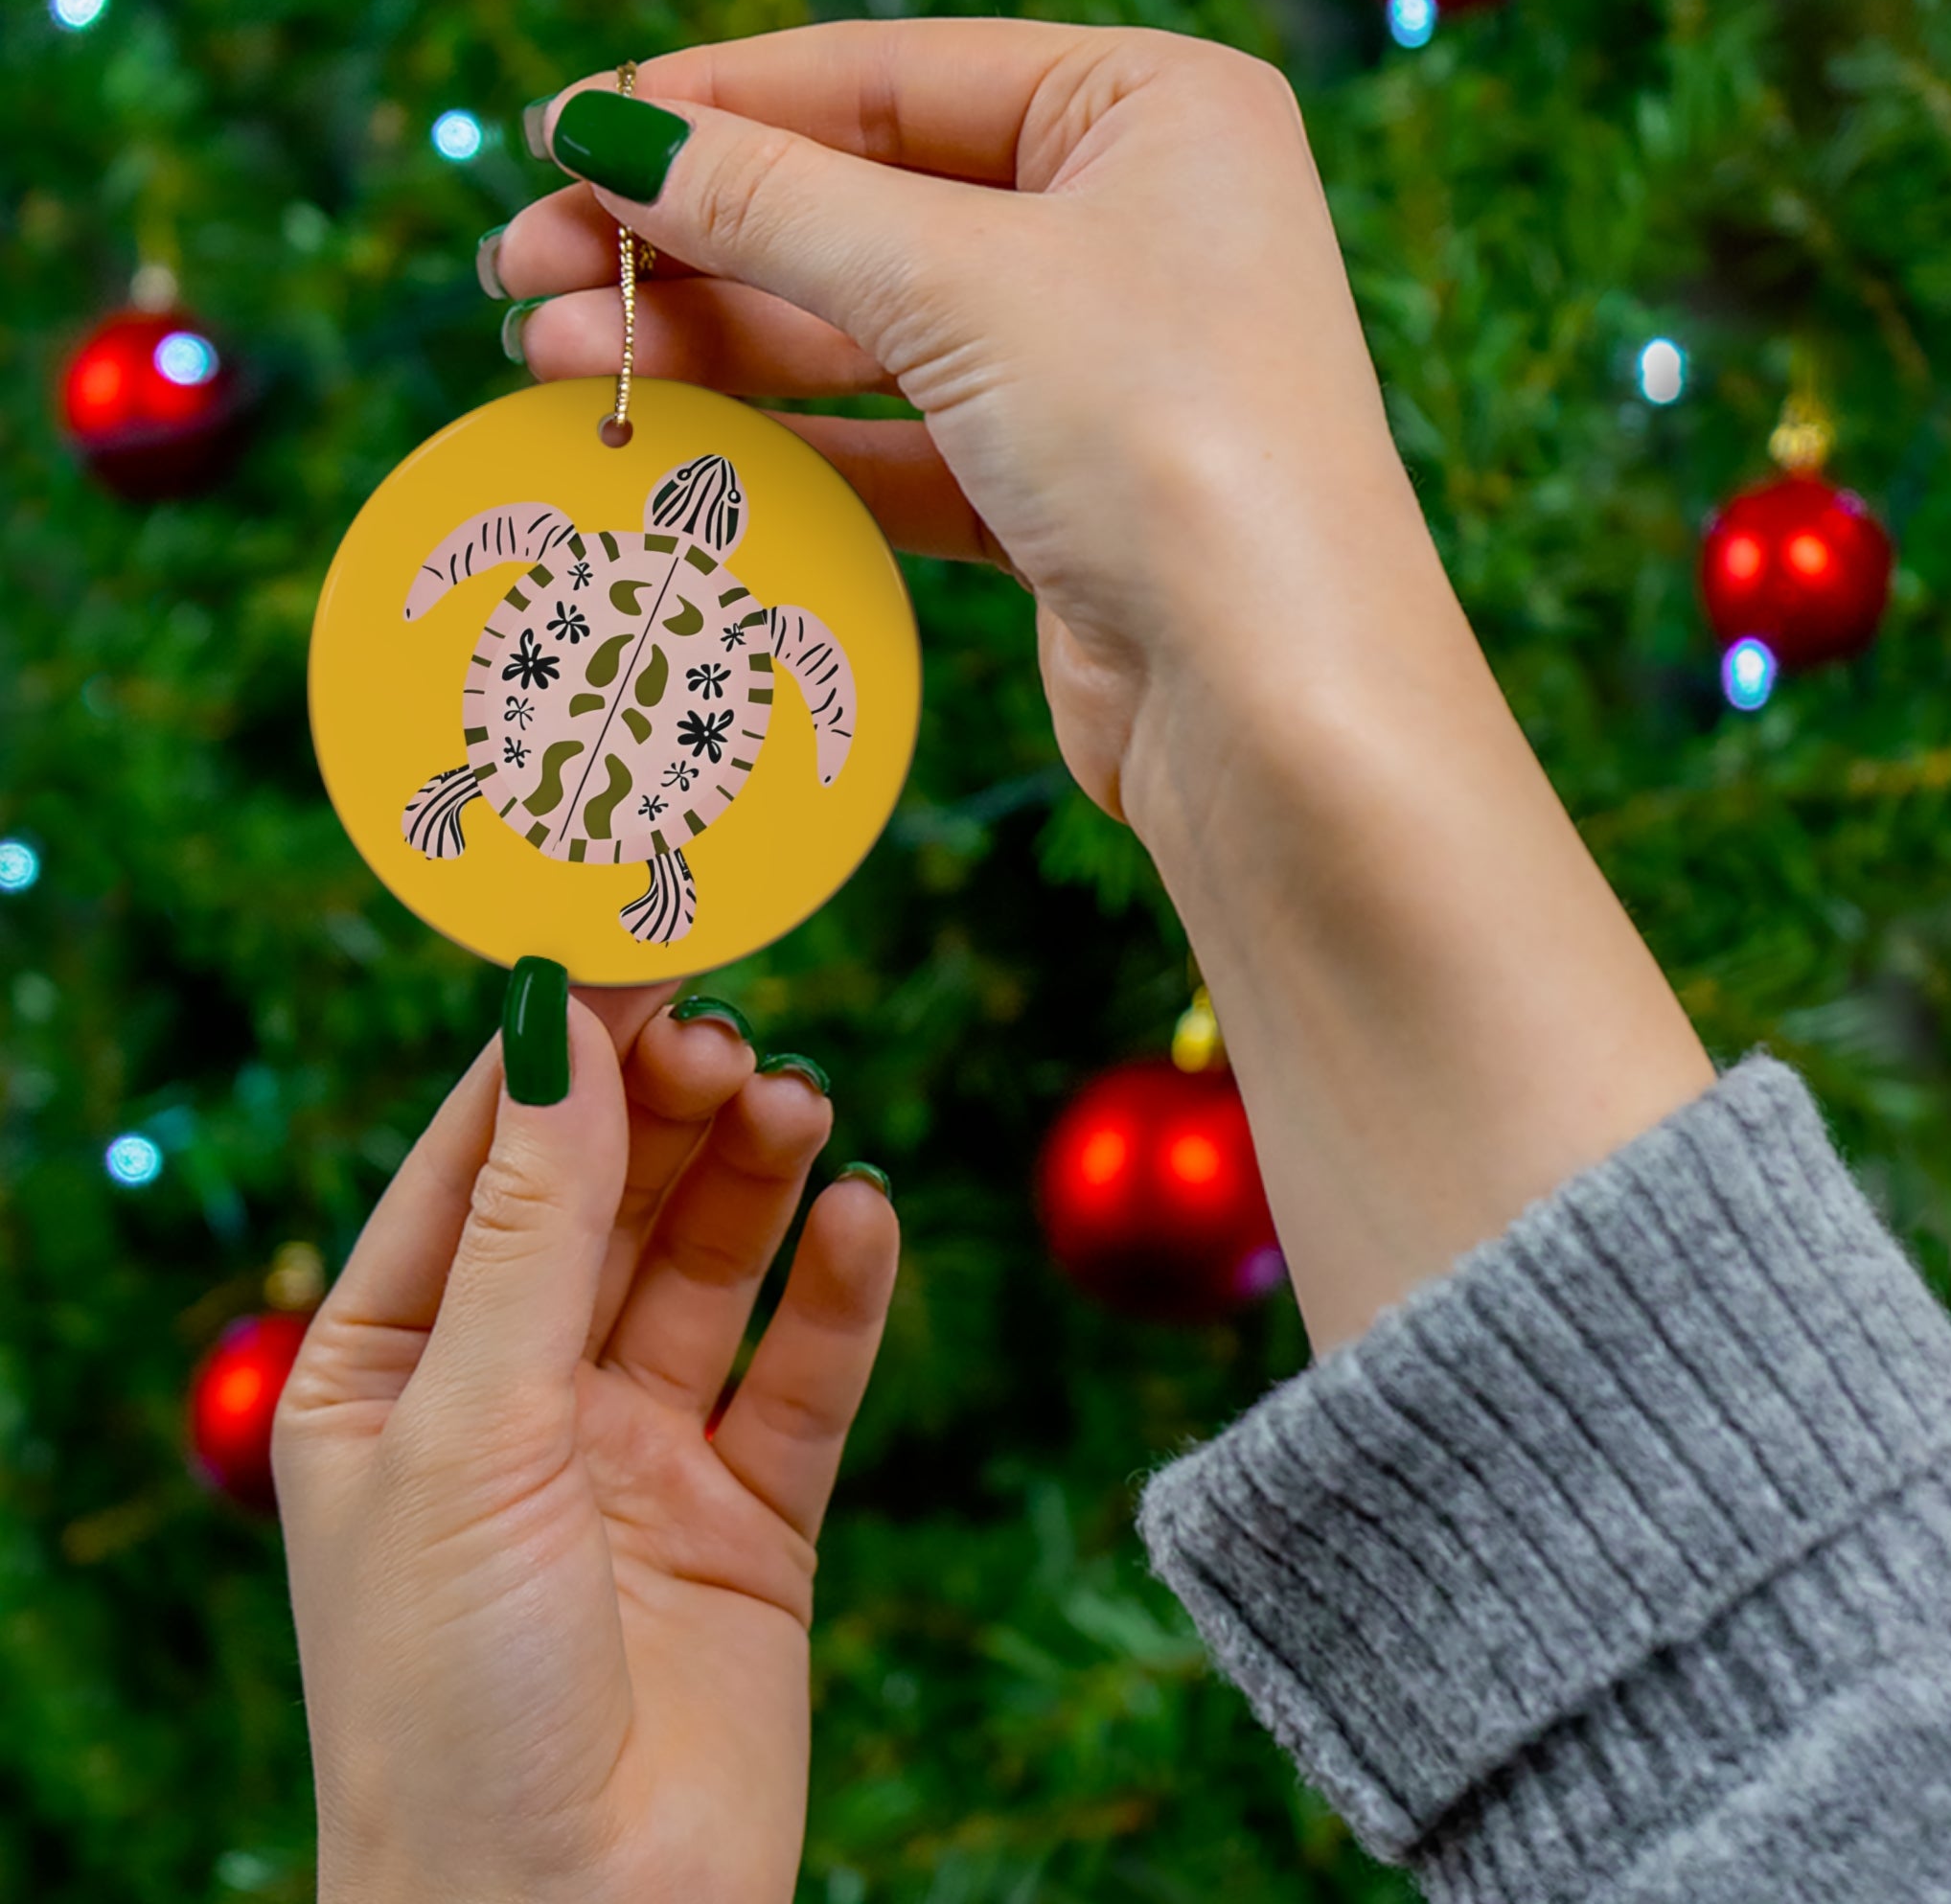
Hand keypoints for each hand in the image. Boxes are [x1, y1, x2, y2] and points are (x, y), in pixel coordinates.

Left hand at [274, 981, 897, 1903]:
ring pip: (707, 1268)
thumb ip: (532, 1227)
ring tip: (799, 1105)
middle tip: (731, 1033)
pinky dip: (838, 1292)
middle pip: (606, 1199)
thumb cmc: (451, 1697)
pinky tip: (862, 1219)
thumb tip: (560, 1029)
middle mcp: (516, 1397)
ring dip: (753, 1179)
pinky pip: (802, 1375)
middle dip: (665, 1110)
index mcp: (394, 1370)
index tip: (635, 947)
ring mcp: (636, 1453)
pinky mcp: (750, 1516)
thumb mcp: (470, 1429)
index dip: (556, 1053)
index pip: (480, 1162)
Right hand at [491, 18, 1413, 831]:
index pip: (890, 77)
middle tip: (522, 269)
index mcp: (1150, 112)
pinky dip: (786, 446)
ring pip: (868, 336)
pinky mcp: (1061, 498)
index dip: (716, 106)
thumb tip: (609, 133)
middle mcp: (1132, 228)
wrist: (1275, 703)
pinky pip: (897, 446)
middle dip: (690, 239)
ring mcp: (1098, 370)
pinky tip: (666, 441)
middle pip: (864, 207)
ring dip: (713, 347)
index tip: (565, 134)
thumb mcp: (959, 283)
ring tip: (551, 357)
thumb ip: (775, 204)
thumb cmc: (1167, 441)